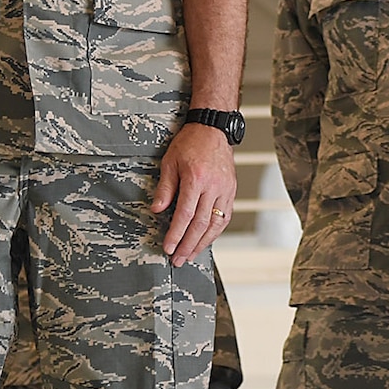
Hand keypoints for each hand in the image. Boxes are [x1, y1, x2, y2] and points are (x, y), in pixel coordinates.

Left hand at [152, 122, 237, 264]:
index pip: (185, 215)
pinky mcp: (231, 190)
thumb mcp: (170, 162)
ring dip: (202, 243)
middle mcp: (214, 187)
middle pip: (201, 224)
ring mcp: (225, 189)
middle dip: (188, 245)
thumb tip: (157, 210)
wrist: (213, 129)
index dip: (176, 234)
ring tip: (191, 255)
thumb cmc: (190, 143)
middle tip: (178, 259)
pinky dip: (215, 231)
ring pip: (215, 224)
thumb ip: (165, 188)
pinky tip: (206, 240)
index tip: (168, 248)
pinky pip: (225, 216)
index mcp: (196, 179)